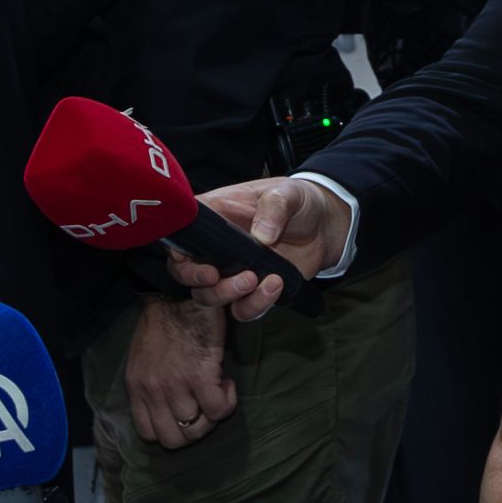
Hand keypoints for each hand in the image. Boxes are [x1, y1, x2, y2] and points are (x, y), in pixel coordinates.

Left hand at [123, 297, 234, 450]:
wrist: (176, 293)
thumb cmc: (164, 322)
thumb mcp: (143, 359)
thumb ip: (151, 384)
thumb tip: (169, 405)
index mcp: (136, 388)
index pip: (149, 433)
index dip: (171, 429)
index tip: (184, 412)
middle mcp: (152, 391)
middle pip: (174, 440)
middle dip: (194, 430)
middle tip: (205, 407)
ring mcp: (175, 385)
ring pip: (197, 428)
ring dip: (213, 415)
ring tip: (217, 392)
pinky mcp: (199, 375)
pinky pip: (218, 409)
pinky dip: (227, 401)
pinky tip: (226, 382)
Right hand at [168, 177, 348, 321]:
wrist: (325, 226)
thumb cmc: (298, 201)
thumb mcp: (287, 193)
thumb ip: (274, 207)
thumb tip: (262, 236)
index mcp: (214, 216)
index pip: (180, 236)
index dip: (177, 252)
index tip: (191, 259)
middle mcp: (217, 248)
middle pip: (185, 273)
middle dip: (197, 280)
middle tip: (217, 276)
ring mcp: (233, 272)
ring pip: (210, 296)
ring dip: (227, 295)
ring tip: (255, 279)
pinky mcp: (253, 291)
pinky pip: (244, 309)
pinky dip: (256, 304)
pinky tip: (276, 285)